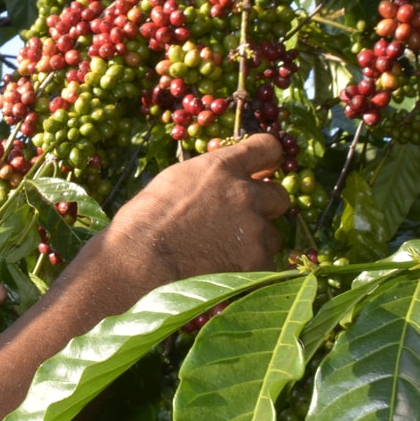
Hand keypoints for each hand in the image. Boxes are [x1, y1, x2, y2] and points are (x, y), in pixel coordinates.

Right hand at [76, 133, 291, 300]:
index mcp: (221, 168)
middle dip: (264, 207)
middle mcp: (244, 194)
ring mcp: (254, 230)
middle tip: (242, 221)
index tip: (265, 167)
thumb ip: (206, 180)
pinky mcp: (257, 264)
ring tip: (223, 254)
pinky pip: (265, 266)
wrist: (140, 263)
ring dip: (255, 243)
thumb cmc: (143, 223)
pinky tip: (224, 273)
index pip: (267, 147)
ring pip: (272, 236)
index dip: (268, 158)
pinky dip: (250, 270)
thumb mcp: (172, 184)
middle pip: (279, 195)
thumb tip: (219, 184)